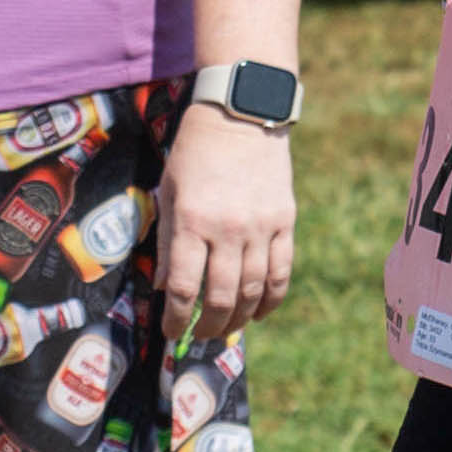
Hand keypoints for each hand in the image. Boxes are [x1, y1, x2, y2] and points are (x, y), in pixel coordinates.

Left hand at [155, 97, 298, 345]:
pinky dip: (271, 299)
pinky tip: (260, 312)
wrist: (242, 114)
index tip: (170, 331)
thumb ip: (169, 241)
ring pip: (253, 290)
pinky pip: (282, 271)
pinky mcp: (285, 222)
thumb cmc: (195, 152)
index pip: (184, 288)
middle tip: (198, 337)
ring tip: (226, 330)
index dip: (176, 318)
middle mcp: (227, 229)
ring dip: (238, 318)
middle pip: (220, 297)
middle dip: (207, 326)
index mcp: (192, 221)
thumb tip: (167, 288)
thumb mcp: (170, 192)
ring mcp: (260, 227)